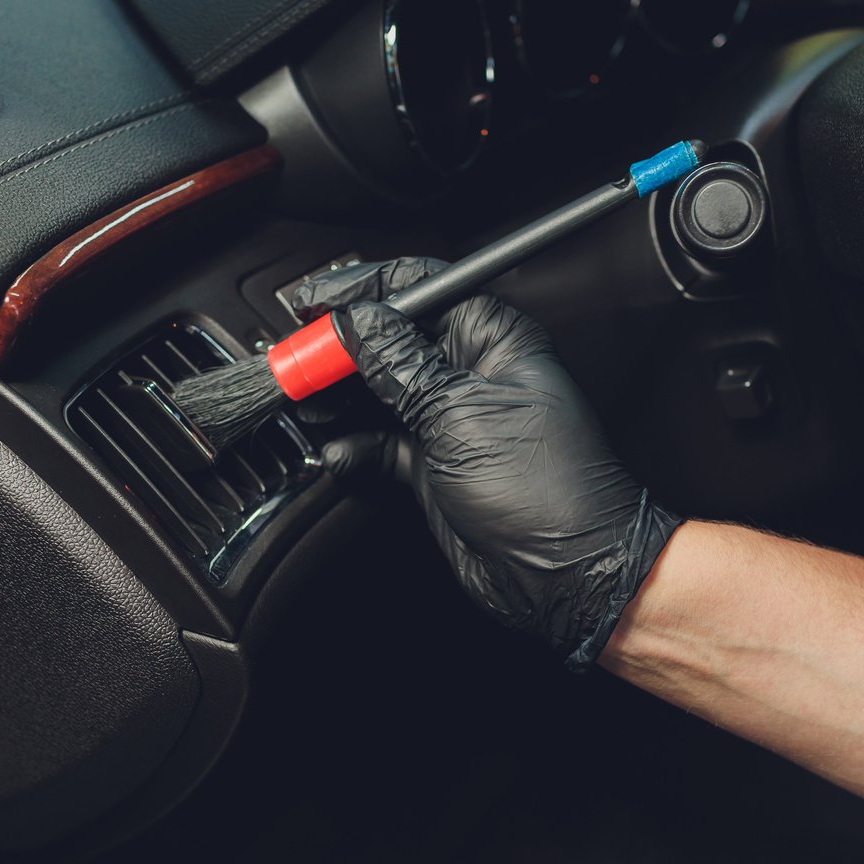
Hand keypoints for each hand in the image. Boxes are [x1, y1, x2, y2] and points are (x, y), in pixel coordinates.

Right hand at [305, 259, 683, 668]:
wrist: (564, 573)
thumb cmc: (549, 488)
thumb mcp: (460, 412)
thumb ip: (400, 364)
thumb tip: (357, 322)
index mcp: (491, 339)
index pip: (419, 288)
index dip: (364, 289)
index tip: (317, 300)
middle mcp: (468, 372)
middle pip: (388, 339)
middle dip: (339, 348)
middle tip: (299, 360)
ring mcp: (449, 420)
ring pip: (376, 392)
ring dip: (338, 398)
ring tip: (308, 403)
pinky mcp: (433, 465)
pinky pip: (379, 444)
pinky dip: (354, 448)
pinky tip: (341, 453)